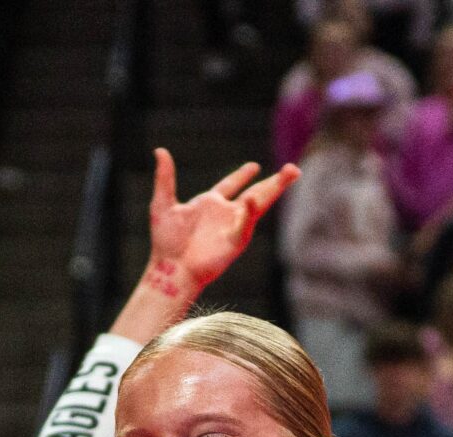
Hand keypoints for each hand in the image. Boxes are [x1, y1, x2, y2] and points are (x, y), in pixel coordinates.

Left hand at [141, 149, 299, 304]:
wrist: (170, 270)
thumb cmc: (165, 242)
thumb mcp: (162, 204)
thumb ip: (165, 178)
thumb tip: (159, 151)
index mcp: (210, 204)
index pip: (230, 185)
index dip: (242, 175)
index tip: (253, 166)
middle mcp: (225, 214)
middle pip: (256, 192)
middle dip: (275, 181)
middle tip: (293, 169)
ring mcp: (233, 227)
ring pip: (259, 203)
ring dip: (275, 188)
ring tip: (291, 173)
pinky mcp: (235, 241)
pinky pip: (245, 224)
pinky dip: (249, 212)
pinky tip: (252, 199)